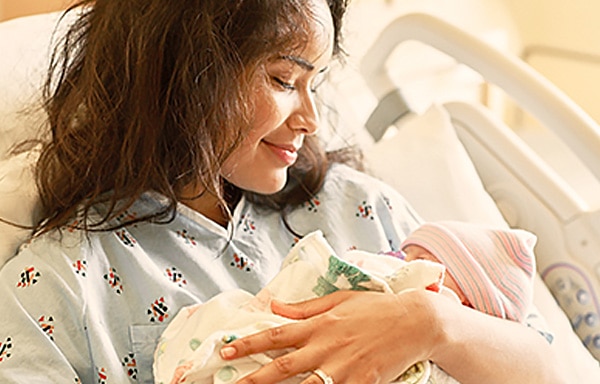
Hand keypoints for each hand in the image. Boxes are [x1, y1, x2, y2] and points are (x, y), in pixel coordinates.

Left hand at [219, 289, 445, 383]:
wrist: (414, 322)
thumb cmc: (375, 308)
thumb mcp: (339, 300)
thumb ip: (304, 307)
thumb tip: (275, 306)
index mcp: (319, 325)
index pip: (276, 335)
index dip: (248, 344)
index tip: (226, 351)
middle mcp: (325, 347)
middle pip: (282, 366)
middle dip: (254, 378)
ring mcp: (343, 368)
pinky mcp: (361, 383)